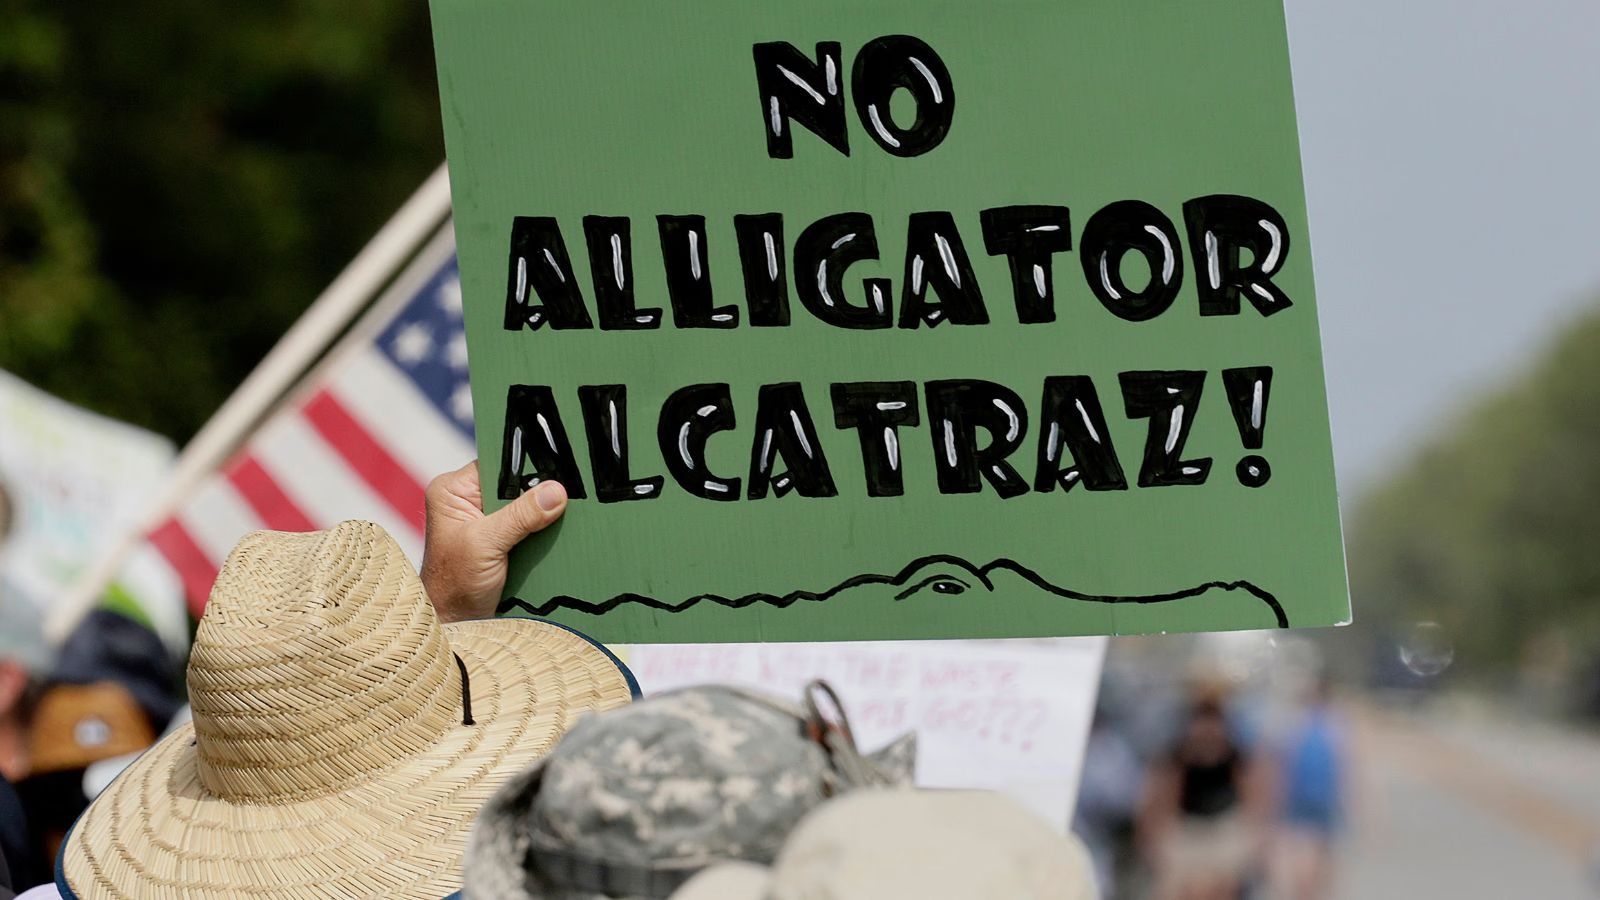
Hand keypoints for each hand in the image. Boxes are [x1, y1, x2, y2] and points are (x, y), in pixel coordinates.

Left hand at [420, 460, 567, 622]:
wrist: (457, 624)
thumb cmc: (455, 585)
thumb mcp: (486, 545)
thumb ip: (520, 516)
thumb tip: (556, 491)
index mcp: (453, 491)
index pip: (497, 463)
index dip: (526, 467)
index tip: (558, 470)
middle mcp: (469, 500)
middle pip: (515, 484)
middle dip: (540, 492)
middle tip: (569, 495)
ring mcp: (487, 521)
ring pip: (527, 505)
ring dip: (545, 515)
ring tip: (570, 515)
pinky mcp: (504, 539)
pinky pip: (531, 525)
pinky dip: (545, 531)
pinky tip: (562, 533)